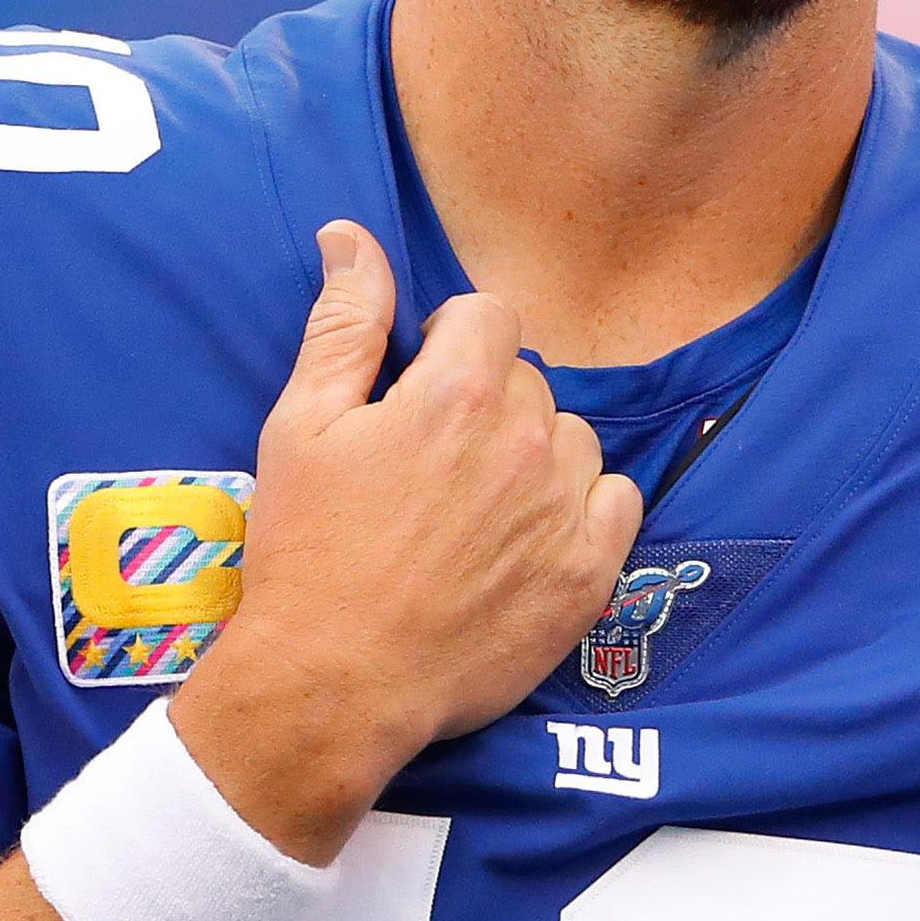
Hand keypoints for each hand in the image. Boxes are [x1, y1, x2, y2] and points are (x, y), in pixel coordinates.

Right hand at [170, 222, 641, 859]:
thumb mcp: (301, 426)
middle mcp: (526, 443)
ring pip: (574, 437)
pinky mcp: (589, 575)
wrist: (333, 684)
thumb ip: (344, 323)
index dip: (452, 340)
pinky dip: (584, 506)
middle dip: (488, 401)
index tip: (422, 381)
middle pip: (530, 378)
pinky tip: (529, 535)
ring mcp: (565, 511)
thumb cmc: (307, 554)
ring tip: (477, 504)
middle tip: (434, 460)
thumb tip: (350, 236)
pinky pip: (618, 501)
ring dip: (537, 453)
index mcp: (457, 394)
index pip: (490, 314)